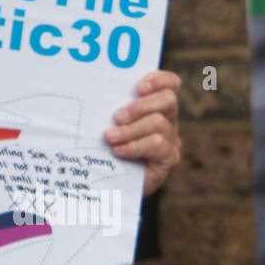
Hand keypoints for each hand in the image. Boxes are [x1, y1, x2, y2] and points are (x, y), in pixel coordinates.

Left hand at [104, 70, 181, 196]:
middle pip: (167, 100)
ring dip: (130, 130)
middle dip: (140, 106)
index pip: (170, 84)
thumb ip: (112, 108)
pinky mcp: (169, 159)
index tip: (138, 88)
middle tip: (117, 117)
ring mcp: (171, 141)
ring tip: (110, 138)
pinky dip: (134, 146)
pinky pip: (156, 144)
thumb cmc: (108, 148)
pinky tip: (119, 151)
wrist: (113, 183)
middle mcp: (169, 121)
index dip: (159, 80)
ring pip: (158, 123)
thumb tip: (93, 92)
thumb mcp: (110, 123)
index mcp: (156, 106)